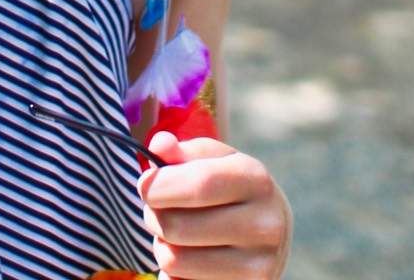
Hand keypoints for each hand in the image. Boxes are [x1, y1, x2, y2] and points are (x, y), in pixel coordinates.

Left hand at [137, 131, 290, 279]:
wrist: (269, 229)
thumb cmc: (227, 185)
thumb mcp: (211, 159)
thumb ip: (181, 151)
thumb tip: (158, 145)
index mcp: (255, 180)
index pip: (196, 185)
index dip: (158, 186)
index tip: (143, 186)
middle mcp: (264, 225)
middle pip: (177, 226)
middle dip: (153, 215)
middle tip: (158, 209)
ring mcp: (258, 266)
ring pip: (174, 260)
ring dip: (162, 245)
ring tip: (176, 233)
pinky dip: (175, 271)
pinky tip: (192, 256)